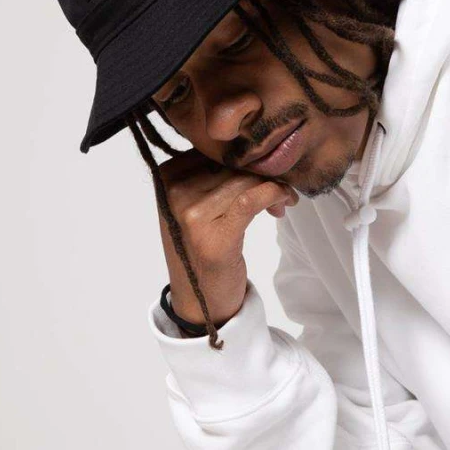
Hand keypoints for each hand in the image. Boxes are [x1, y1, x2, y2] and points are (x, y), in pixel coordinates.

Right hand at [155, 148, 298, 325]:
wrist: (200, 300)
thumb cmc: (202, 249)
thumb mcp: (196, 204)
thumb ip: (211, 174)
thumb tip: (252, 149)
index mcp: (166, 177)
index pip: (214, 150)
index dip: (244, 157)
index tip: (263, 172)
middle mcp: (174, 193)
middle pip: (231, 164)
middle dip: (262, 173)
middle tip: (281, 190)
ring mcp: (191, 215)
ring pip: (246, 180)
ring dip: (274, 187)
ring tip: (282, 202)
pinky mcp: (216, 236)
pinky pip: (253, 199)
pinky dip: (274, 195)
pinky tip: (283, 204)